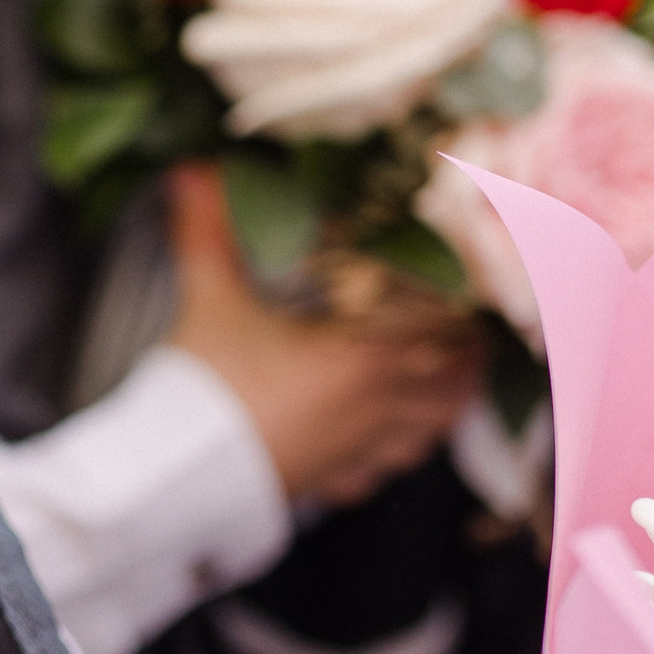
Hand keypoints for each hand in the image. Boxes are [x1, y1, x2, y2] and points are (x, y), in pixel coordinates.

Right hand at [165, 162, 480, 507]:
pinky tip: (382, 450)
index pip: (439, 337)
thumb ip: (207, 229)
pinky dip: (390, 458)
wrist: (174, 477)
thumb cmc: (205, 388)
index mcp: (360, 358)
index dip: (466, 322)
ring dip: (442, 414)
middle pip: (446, 391)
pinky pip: (376, 475)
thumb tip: (194, 169)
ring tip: (448, 396)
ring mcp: (351, 454)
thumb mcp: (209, 298)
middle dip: (465, 366)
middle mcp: (371, 408)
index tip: (479, 305)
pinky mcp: (325, 485)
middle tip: (475, 345)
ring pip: (422, 438)